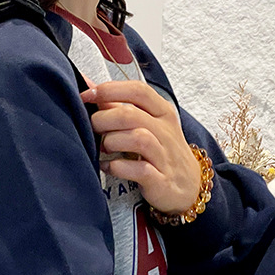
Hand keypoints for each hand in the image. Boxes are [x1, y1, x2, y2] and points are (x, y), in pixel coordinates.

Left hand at [79, 79, 201, 216]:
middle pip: (130, 114)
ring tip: (102, 148)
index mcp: (162, 111)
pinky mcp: (160, 180)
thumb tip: (88, 87)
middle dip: (103, 119)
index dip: (109, 90)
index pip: (138, 90)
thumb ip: (118, 107)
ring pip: (137, 138)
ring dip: (111, 141)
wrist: (188, 186)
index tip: (86, 96)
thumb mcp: (145, 124)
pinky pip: (139, 169)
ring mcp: (164, 155)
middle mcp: (166, 131)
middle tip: (93, 128)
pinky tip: (108, 166)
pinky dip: (117, 167)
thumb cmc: (161, 151)